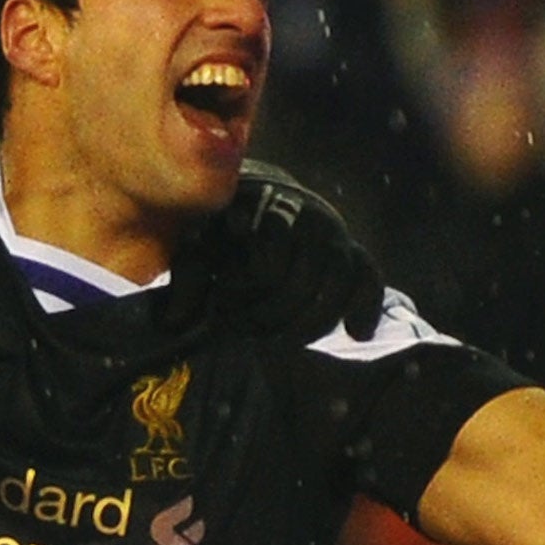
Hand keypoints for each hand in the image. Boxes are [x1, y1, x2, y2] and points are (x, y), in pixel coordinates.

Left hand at [171, 168, 383, 339]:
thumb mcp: (197, 245)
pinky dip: (366, 306)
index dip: (242, 297)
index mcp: (263, 208)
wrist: (257, 201)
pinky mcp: (352, 253)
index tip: (220, 308)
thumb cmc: (220, 230)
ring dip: (312, 322)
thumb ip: (186, 279)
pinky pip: (369, 278)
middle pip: (301, 282)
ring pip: (338, 282)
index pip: (264, 268)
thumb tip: (174, 323)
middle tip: (246, 331)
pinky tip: (356, 333)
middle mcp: (306, 216)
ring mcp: (333, 234)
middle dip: (272, 316)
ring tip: (284, 343)